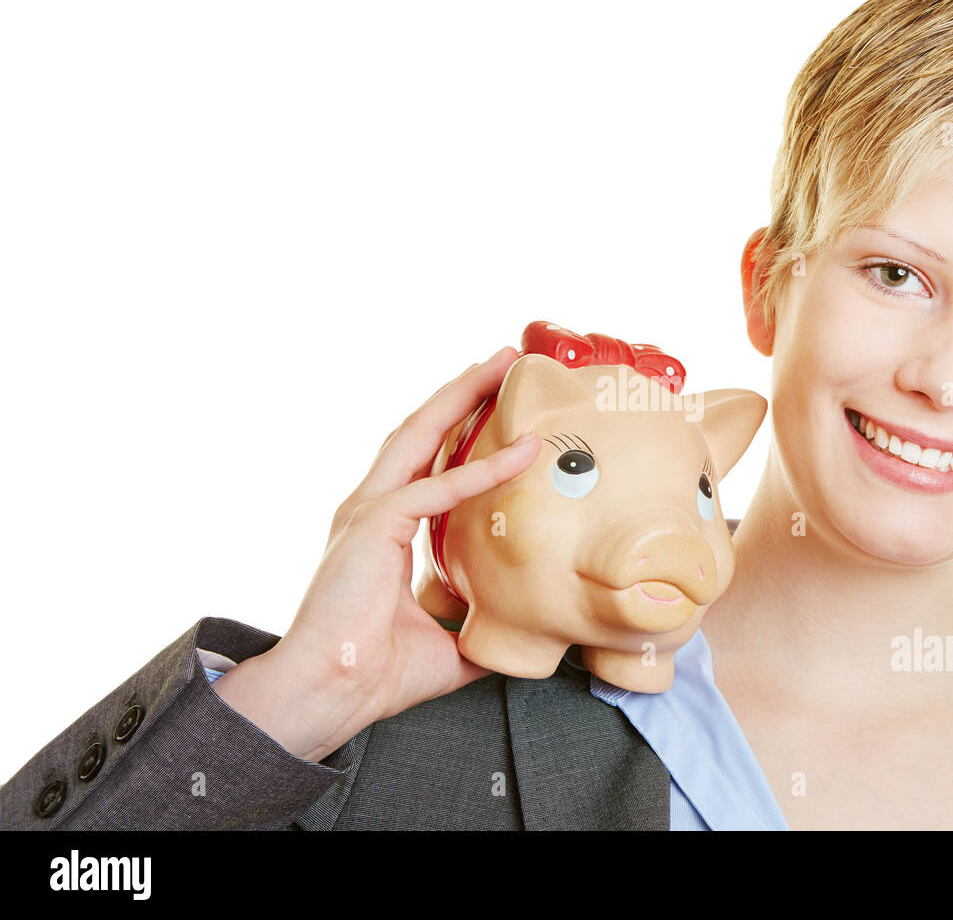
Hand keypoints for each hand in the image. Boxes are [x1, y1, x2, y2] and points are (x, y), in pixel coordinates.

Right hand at [212, 345, 540, 761]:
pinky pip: (438, 488)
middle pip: (421, 430)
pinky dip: (482, 469)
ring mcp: (368, 511)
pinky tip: (521, 452)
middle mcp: (372, 508)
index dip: (460, 429)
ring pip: (420, 434)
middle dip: (461, 390)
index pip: (426, 462)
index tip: (495, 403)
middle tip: (502, 360)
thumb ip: (479, 628)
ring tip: (500, 366)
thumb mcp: (446, 645)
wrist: (328, 693)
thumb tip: (521, 631)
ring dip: (463, 396)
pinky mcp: (373, 525)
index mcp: (382, 528)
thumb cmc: (373, 674)